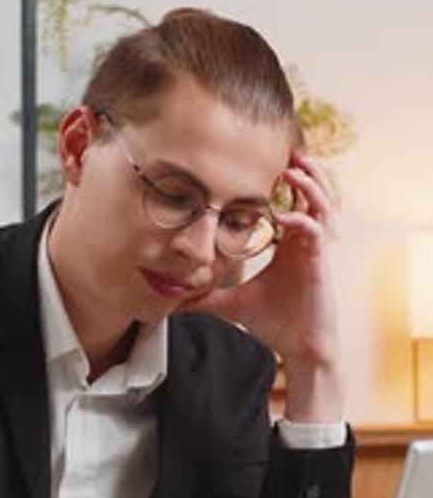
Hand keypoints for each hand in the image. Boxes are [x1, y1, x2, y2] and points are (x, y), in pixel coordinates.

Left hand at [184, 153, 344, 421]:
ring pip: (322, 204)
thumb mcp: (232, 304)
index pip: (291, 201)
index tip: (258, 162)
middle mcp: (304, 241)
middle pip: (313, 193)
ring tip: (291, 167)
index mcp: (289, 242)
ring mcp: (314, 250)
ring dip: (309, 184)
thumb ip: (206, 297)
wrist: (300, 349)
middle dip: (303, 169)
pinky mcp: (319, 263)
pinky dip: (301, 219)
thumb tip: (175, 300)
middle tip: (285, 148)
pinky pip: (315, 231)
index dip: (281, 180)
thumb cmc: (274, 323)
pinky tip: (283, 216)